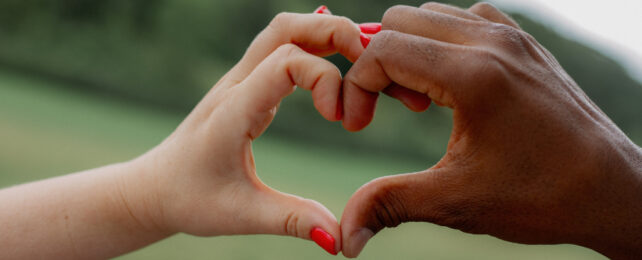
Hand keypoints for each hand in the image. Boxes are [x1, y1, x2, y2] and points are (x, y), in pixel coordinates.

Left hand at [122, 11, 362, 254]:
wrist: (154, 188)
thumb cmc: (191, 200)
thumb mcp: (242, 215)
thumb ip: (292, 221)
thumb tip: (340, 239)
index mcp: (234, 110)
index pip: (286, 62)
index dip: (325, 78)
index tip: (340, 119)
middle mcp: (236, 84)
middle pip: (286, 29)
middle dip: (334, 33)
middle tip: (372, 57)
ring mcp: (240, 80)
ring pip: (284, 31)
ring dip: (326, 35)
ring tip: (364, 54)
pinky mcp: (247, 86)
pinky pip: (282, 49)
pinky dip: (314, 46)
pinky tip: (338, 54)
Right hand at [339, 2, 641, 257]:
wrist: (613, 191)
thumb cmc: (541, 196)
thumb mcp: (456, 201)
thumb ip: (388, 204)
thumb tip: (343, 238)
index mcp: (473, 75)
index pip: (382, 50)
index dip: (357, 87)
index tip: (360, 126)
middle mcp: (491, 42)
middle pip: (398, 21)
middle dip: (379, 65)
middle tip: (393, 110)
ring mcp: (511, 37)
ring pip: (429, 15)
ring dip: (409, 51)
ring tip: (422, 101)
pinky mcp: (523, 43)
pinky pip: (463, 19)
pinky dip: (441, 42)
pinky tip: (451, 85)